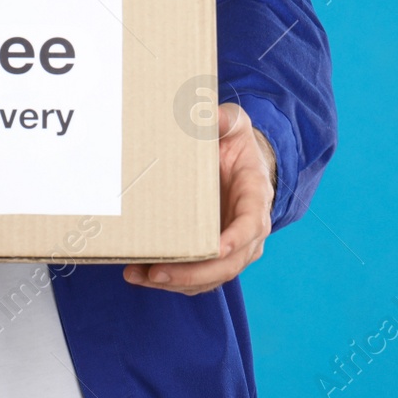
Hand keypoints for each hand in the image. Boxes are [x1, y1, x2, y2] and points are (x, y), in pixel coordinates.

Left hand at [123, 102, 275, 295]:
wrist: (239, 163)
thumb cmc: (235, 144)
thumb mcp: (234, 124)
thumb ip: (225, 119)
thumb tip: (211, 115)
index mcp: (256, 197)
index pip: (251, 225)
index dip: (235, 239)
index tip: (215, 249)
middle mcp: (249, 230)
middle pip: (229, 263)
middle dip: (194, 272)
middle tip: (158, 272)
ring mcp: (234, 247)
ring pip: (212, 277)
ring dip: (178, 282)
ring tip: (141, 276)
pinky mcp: (215, 256)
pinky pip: (198, 277)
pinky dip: (173, 281)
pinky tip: (143, 275)